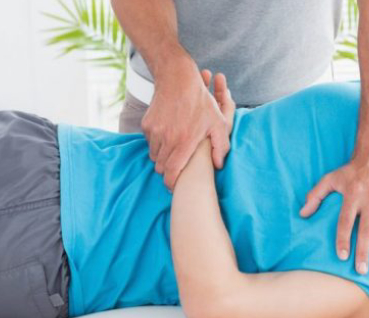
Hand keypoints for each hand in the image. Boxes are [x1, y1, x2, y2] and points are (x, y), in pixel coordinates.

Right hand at [141, 63, 231, 188]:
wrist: (177, 79)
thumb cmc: (202, 103)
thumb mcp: (218, 123)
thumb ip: (221, 146)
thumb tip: (218, 165)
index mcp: (184, 142)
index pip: (172, 173)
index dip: (172, 184)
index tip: (175, 187)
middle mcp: (166, 139)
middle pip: (161, 167)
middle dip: (168, 171)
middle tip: (177, 168)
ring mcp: (154, 132)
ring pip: (154, 156)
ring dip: (163, 157)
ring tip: (175, 150)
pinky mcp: (147, 125)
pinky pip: (150, 142)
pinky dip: (157, 143)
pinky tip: (169, 135)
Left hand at [300, 148, 368, 274]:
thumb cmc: (353, 169)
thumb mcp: (331, 178)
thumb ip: (316, 195)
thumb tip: (302, 214)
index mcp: (353, 193)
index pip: (346, 221)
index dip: (343, 239)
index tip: (342, 256)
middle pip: (367, 229)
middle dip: (364, 251)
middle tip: (361, 270)